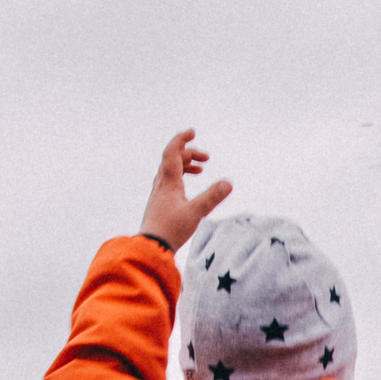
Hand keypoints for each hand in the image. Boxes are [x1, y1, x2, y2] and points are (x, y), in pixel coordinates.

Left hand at [138, 130, 232, 251]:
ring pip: (169, 171)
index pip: (172, 152)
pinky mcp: (159, 203)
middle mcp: (161, 184)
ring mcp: (158, 194)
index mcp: (168, 182)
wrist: (151, 247)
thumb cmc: (171, 230)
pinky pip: (168, 182)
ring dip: (185, 165)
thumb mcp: (196, 213)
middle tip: (206, 159)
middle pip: (172, 160)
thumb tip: (229, 183)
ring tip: (201, 170)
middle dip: (189, 154)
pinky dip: (180, 177)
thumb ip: (212, 197)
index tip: (192, 132)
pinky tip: (188, 188)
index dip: (181, 139)